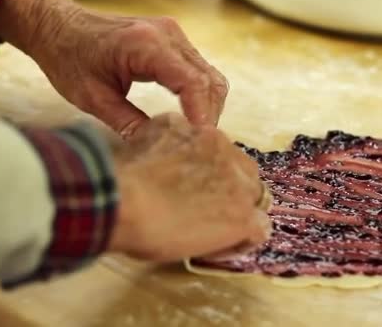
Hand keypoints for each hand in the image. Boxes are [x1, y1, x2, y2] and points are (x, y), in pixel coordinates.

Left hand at [0, 0, 227, 136]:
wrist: (59, 27)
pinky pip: (198, 71)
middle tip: (198, 148)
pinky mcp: (172, 41)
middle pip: (209, 80)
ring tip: (194, 136)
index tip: (200, 143)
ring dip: (207, 107)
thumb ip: (128, 124)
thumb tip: (158, 148)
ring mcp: (173, 35)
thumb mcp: (93, 99)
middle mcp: (167, 35)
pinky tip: (189, 117)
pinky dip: (199, 96)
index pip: (192, 83)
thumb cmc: (69, 57)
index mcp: (146, 45)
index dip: (201, 115)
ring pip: (209, 76)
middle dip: (208, 116)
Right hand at [108, 113, 270, 261]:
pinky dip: (241, 241)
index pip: (221, 153)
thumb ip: (165, 141)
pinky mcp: (243, 216)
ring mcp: (238, 184)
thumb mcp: (145, 139)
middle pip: (243, 173)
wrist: (123, 200)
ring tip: (212, 233)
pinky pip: (259, 230)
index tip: (192, 189)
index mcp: (203, 133)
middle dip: (228, 190)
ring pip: (255, 199)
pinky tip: (219, 248)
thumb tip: (165, 152)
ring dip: (237, 214)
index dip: (210, 174)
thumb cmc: (122, 176)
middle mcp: (227, 151)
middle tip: (204, 210)